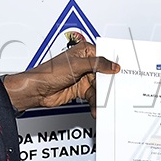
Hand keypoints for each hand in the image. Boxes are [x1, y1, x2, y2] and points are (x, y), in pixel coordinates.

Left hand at [3, 38, 118, 112]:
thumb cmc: (49, 72)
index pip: (104, 56)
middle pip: (104, 74)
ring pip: (99, 87)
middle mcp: (85, 64)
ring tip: (103, 104)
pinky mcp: (80, 89)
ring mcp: (83, 77)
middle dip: (108, 84)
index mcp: (84, 51)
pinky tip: (96, 108)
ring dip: (101, 97)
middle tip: (116, 91)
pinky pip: (93, 96)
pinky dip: (95, 103)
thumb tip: (113, 66)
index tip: (123, 72)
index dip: (113, 64)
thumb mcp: (77, 65)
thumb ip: (97, 64)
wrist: (37, 90)